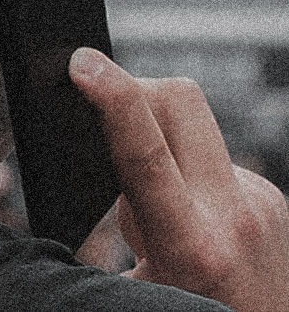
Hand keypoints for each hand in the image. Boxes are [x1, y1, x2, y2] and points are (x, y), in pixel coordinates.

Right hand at [70, 47, 288, 311]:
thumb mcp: (136, 291)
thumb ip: (121, 229)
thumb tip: (102, 168)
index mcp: (191, 247)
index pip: (144, 151)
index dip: (111, 97)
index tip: (82, 63)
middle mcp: (234, 215)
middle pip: (180, 101)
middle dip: (132, 89)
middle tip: (98, 114)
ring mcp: (261, 201)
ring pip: (191, 129)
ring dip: (156, 142)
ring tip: (152, 208)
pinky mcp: (273, 197)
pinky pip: (213, 157)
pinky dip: (184, 172)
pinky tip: (186, 217)